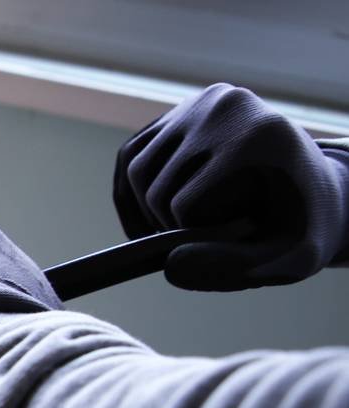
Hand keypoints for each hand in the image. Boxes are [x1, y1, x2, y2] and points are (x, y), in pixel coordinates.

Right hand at [114, 83, 348, 290]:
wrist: (314, 188)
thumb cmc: (302, 227)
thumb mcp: (288, 260)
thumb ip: (233, 268)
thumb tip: (169, 265)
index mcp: (258, 135)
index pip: (185, 203)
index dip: (188, 239)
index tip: (219, 247)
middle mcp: (226, 106)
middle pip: (156, 186)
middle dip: (163, 227)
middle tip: (192, 244)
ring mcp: (199, 103)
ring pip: (135, 171)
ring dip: (142, 212)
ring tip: (168, 232)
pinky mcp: (179, 111)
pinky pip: (130, 156)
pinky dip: (129, 195)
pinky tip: (148, 220)